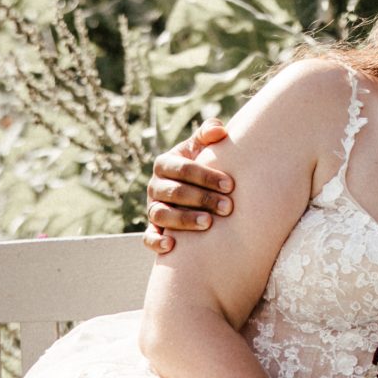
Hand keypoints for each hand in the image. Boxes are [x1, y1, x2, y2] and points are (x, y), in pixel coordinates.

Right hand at [142, 119, 234, 253]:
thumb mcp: (203, 146)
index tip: (230, 184)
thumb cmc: (204, 163)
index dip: (205, 176)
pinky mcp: (153, 228)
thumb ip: (209, 132)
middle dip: (201, 199)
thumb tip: (220, 131)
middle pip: (174, 192)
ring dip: (183, 220)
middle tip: (228, 207)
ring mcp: (153, 207)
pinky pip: (148, 237)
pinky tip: (172, 246)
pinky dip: (156, 242)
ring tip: (208, 223)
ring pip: (161, 215)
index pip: (183, 168)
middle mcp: (155, 186)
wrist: (197, 187)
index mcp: (165, 163)